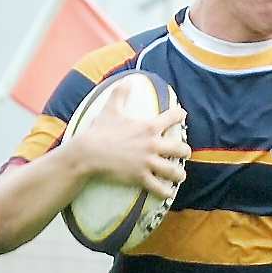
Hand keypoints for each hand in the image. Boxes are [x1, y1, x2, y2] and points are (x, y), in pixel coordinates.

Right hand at [77, 80, 189, 198]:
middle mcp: (153, 145)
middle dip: (185, 152)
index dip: (180, 115)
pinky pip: (160, 189)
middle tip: (182, 154)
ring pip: (175, 172)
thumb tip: (126, 80)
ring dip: (179, 174)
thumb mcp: (110, 109)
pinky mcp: (140, 177)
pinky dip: (166, 192)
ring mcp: (148, 162)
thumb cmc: (99, 131)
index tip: (182, 115)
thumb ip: (120, 94)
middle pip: (182, 149)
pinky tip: (168, 192)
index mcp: (149, 127)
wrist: (87, 153)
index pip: (174, 117)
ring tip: (178, 175)